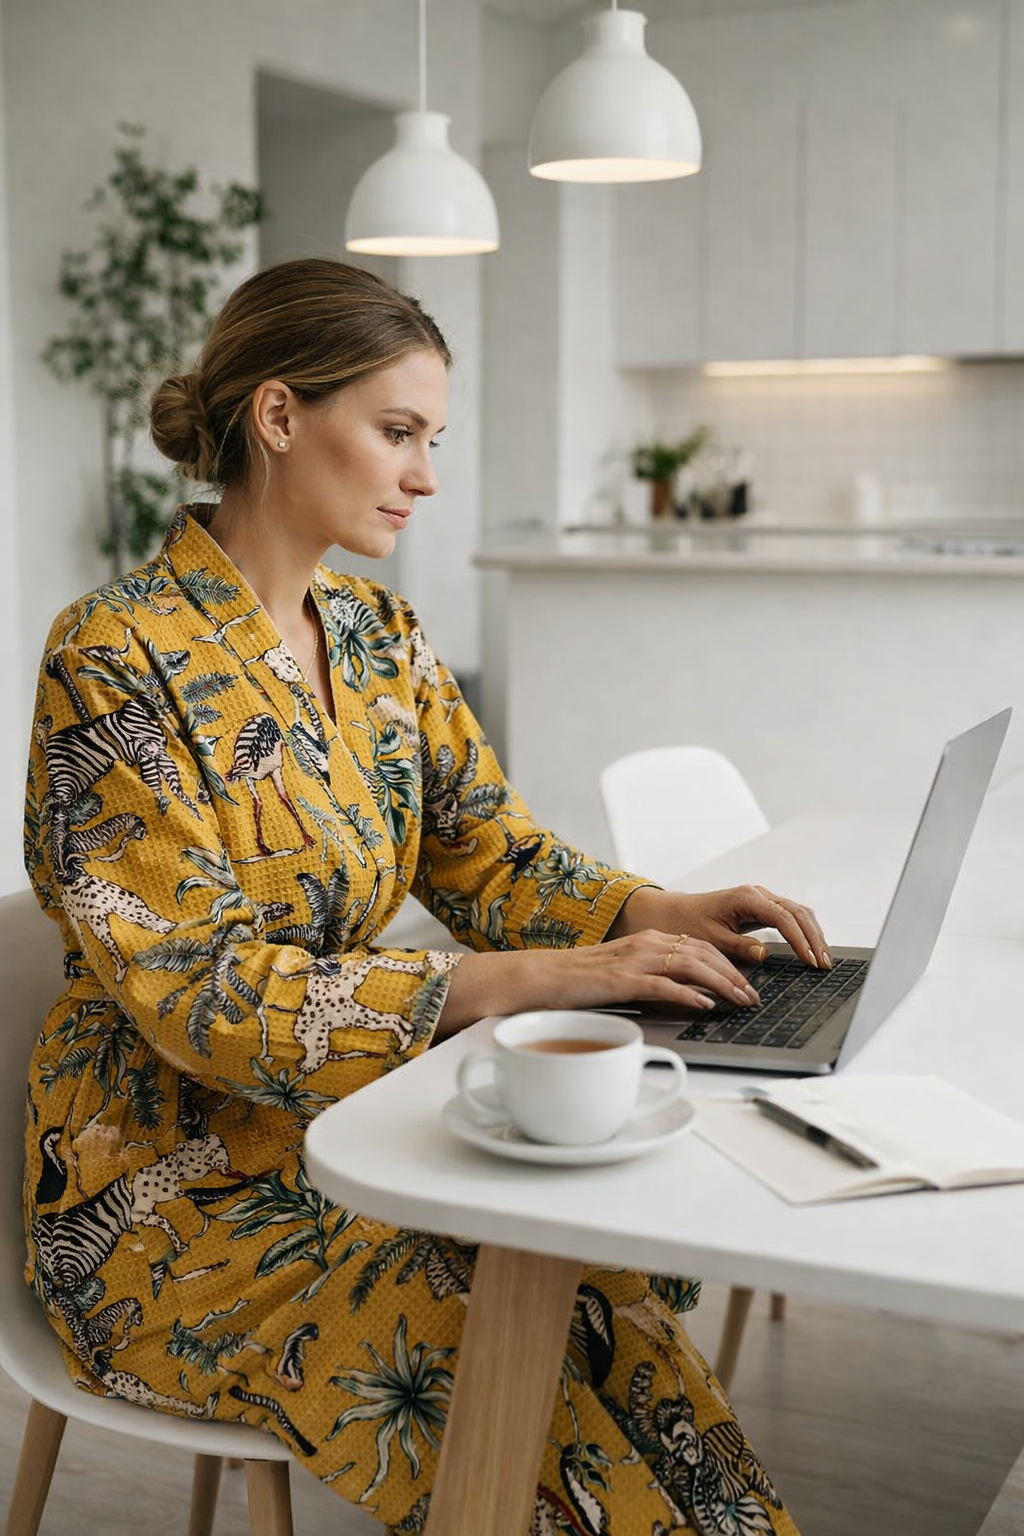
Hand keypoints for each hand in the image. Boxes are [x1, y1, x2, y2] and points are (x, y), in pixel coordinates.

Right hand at [437, 924, 763, 1035]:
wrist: (541, 977)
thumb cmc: (579, 980)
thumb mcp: (623, 973)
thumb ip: (652, 977)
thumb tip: (686, 993)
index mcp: (647, 940)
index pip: (699, 946)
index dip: (727, 964)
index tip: (746, 983)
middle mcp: (645, 944)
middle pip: (703, 953)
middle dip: (734, 975)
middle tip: (753, 996)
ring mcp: (634, 960)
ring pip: (691, 965)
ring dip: (722, 984)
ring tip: (741, 1001)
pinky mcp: (622, 979)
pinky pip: (664, 984)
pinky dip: (689, 994)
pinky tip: (705, 1004)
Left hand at [608, 884, 830, 969]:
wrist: (672, 913)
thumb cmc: (687, 924)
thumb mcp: (710, 939)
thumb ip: (739, 946)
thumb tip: (764, 953)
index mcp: (746, 898)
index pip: (784, 918)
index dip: (801, 941)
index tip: (811, 961)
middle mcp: (757, 894)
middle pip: (798, 912)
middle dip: (814, 938)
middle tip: (825, 964)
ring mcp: (760, 898)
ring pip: (798, 912)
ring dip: (813, 933)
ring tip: (823, 958)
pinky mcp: (760, 906)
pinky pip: (789, 915)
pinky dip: (803, 930)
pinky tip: (810, 947)